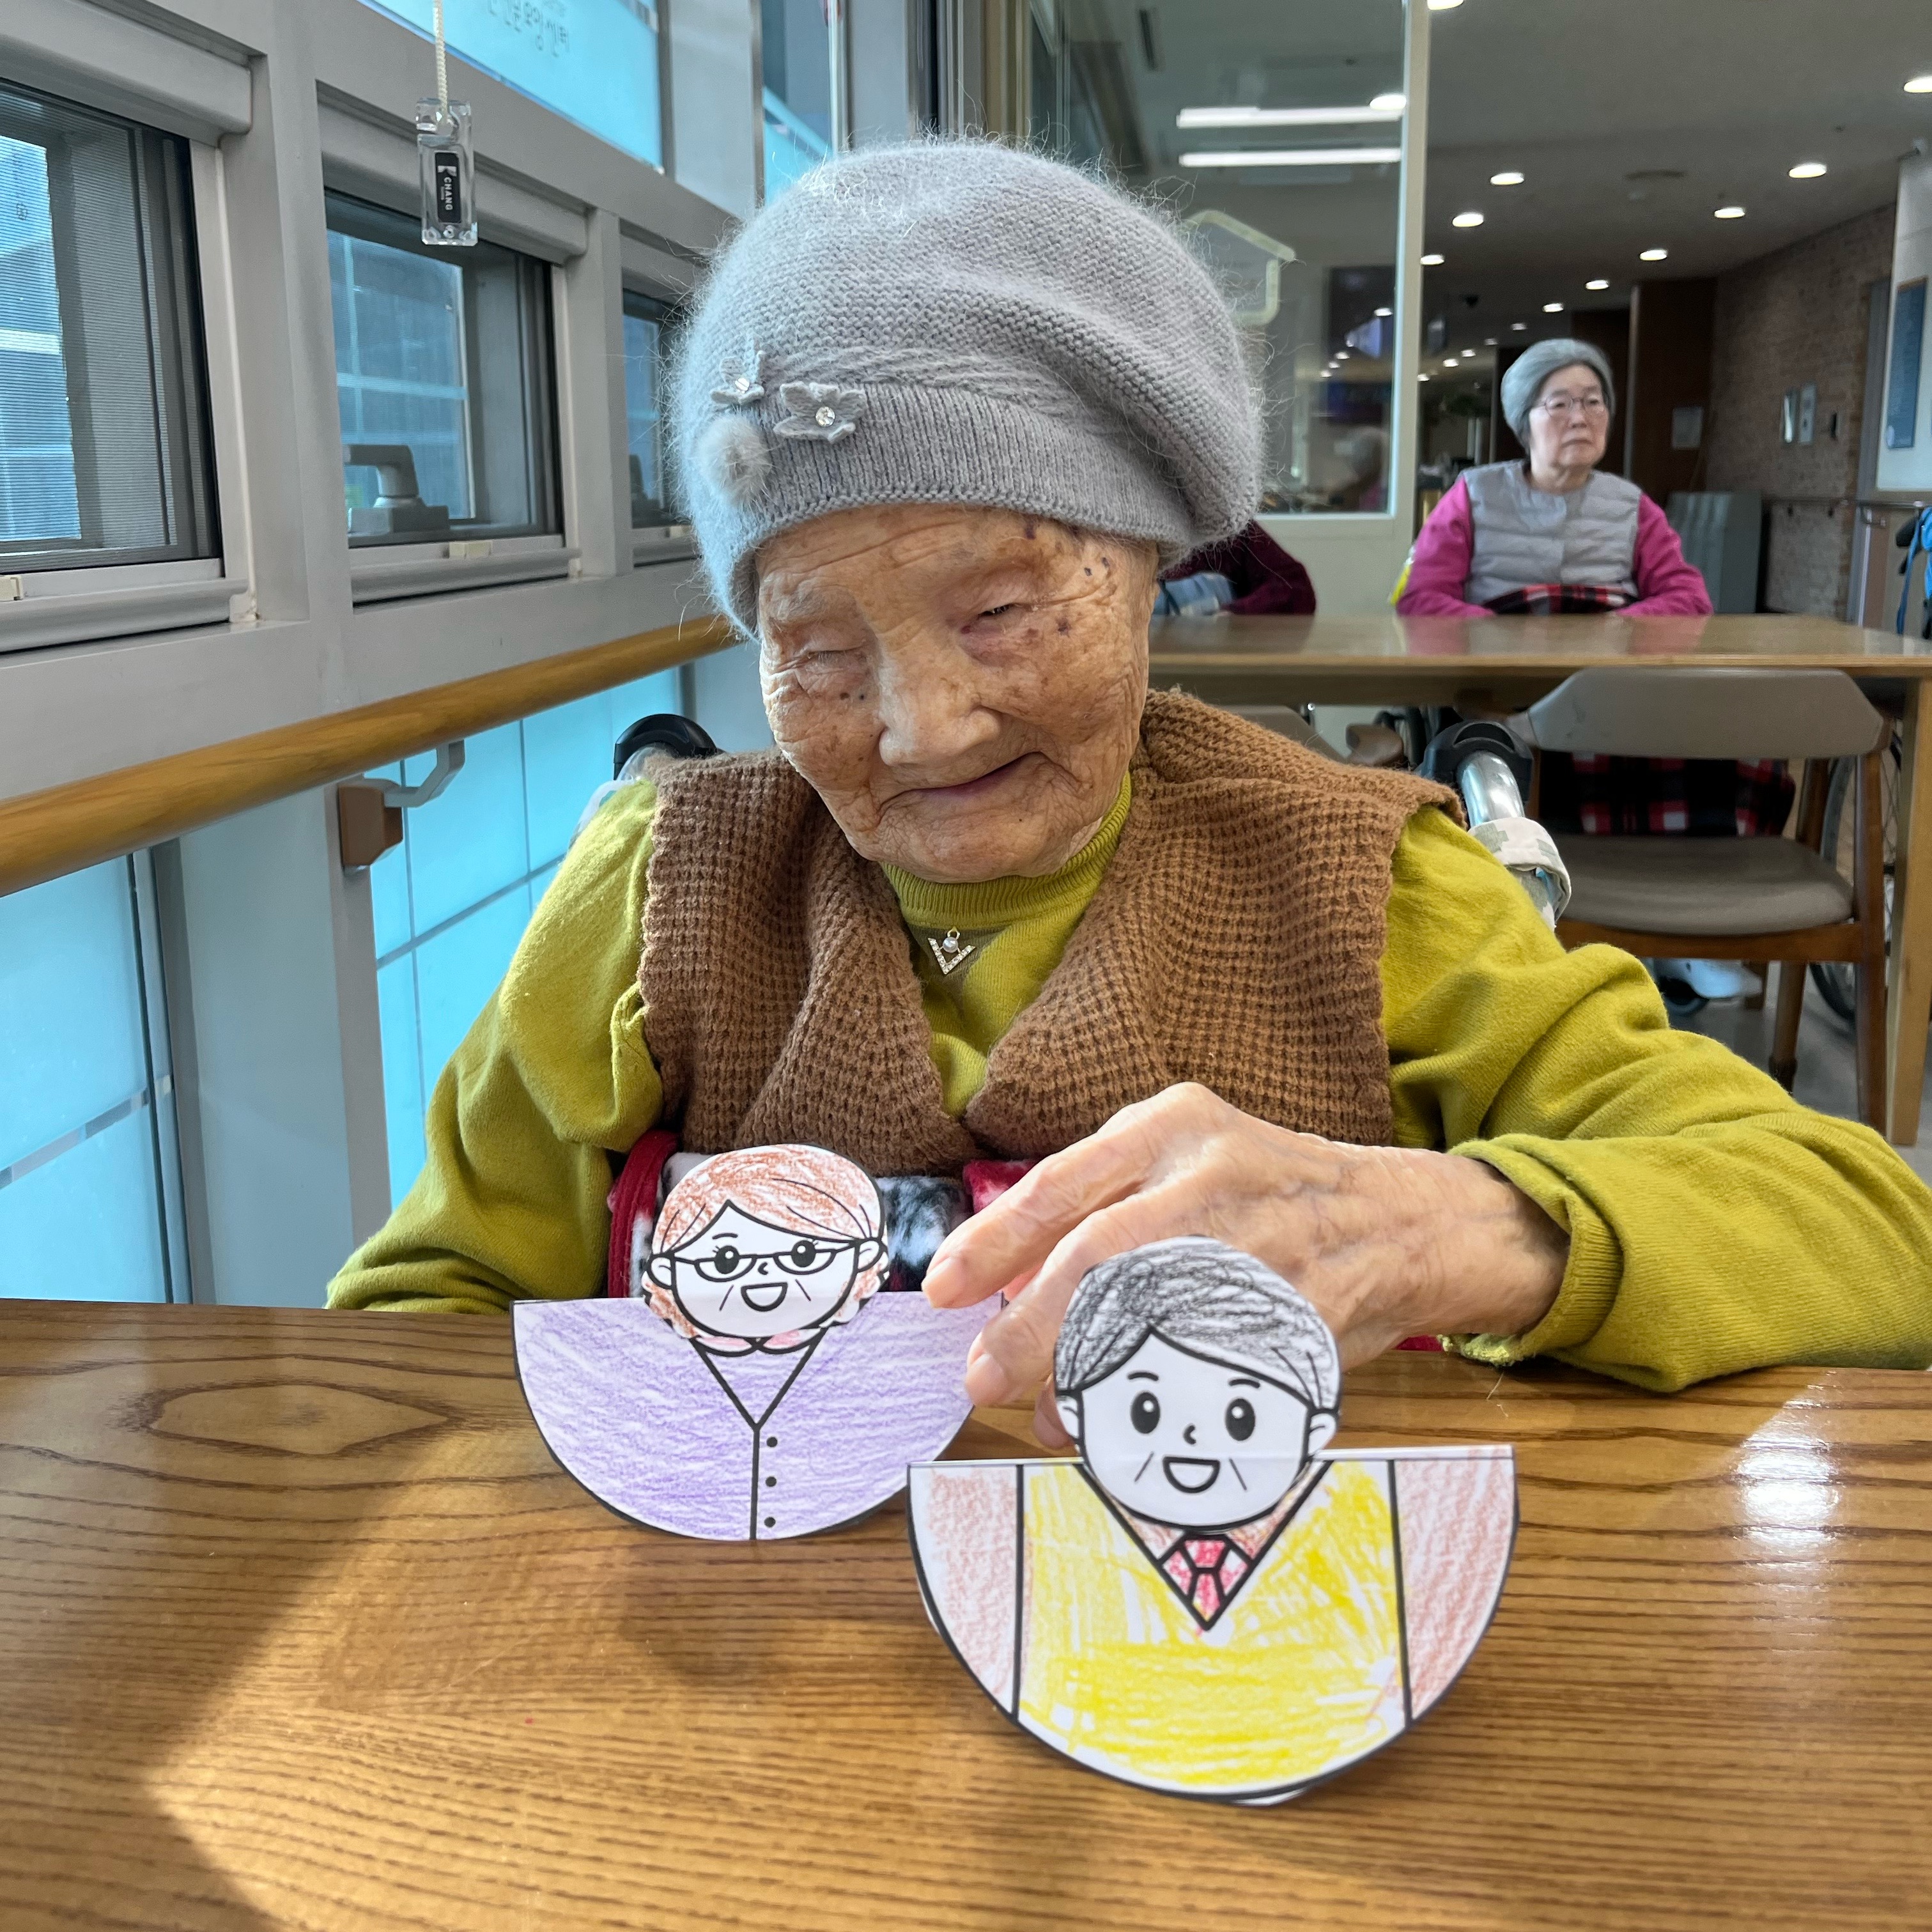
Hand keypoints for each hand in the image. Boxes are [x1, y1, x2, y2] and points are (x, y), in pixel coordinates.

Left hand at [922, 1084, 1567, 1444]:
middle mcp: (1213, 1173)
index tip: (942, 1289)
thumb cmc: (1264, 1193)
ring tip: (1050, 1416)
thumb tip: (1003, 1296)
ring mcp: (1263, 1244)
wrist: (1400, 1219)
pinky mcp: (1303, 1313)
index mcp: (1171, 1125)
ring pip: (1151, 1323)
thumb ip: (1098, 1210)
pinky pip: (1213, 1374)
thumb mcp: (1183, 1158)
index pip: (1060, 1184)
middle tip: (983, 1377)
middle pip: (1098, 1258)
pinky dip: (1163, 1412)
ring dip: (1087, 1380)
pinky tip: (1129, 1435)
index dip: (992, 1243)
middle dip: (1028, 1330)